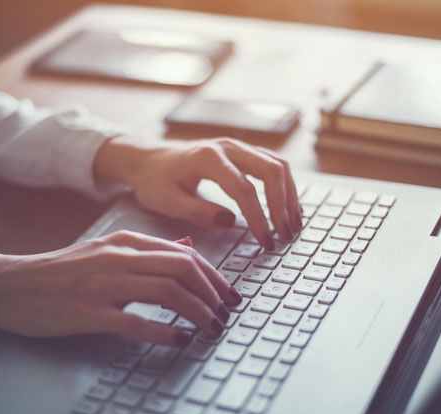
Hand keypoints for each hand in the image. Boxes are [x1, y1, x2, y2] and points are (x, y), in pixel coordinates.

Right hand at [0, 231, 241, 345]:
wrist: (13, 283)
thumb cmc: (64, 270)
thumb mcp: (107, 250)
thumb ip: (148, 250)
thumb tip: (187, 249)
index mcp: (127, 243)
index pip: (185, 255)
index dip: (214, 277)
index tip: (228, 296)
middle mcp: (119, 258)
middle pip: (183, 270)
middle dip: (213, 293)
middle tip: (226, 314)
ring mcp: (103, 285)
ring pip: (166, 292)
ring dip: (197, 312)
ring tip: (211, 328)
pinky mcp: (88, 313)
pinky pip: (135, 321)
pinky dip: (164, 331)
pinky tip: (180, 340)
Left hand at [94, 136, 301, 248]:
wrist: (148, 159)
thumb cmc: (155, 180)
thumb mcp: (167, 201)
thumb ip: (197, 211)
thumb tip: (231, 221)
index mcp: (208, 158)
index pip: (243, 189)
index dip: (258, 217)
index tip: (265, 240)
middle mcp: (227, 147)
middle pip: (270, 170)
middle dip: (282, 204)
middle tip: (285, 233)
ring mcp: (237, 147)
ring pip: (276, 165)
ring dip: (289, 194)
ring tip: (293, 223)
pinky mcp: (241, 153)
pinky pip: (272, 164)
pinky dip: (284, 185)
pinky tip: (287, 206)